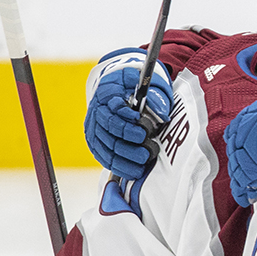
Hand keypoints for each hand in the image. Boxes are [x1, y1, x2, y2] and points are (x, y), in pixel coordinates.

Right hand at [84, 49, 172, 179]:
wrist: (121, 91)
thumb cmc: (135, 88)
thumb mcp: (147, 84)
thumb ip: (155, 96)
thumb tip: (162, 114)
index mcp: (107, 94)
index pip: (113, 109)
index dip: (126, 117)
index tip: (142, 124)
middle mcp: (97, 113)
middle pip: (109, 132)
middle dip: (129, 142)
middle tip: (147, 149)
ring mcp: (95, 130)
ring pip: (106, 148)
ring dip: (126, 158)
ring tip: (144, 160)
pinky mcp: (96, 144)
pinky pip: (105, 158)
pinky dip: (120, 167)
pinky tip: (135, 171)